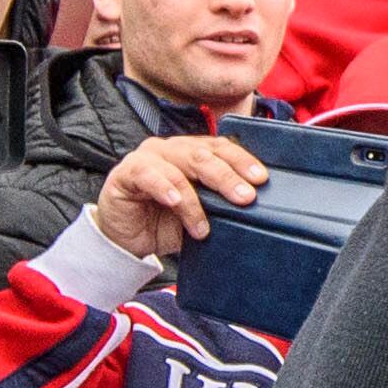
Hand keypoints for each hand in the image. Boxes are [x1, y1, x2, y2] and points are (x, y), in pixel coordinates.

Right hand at [93, 130, 265, 263]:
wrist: (131, 239)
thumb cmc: (168, 222)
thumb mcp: (202, 213)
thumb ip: (222, 203)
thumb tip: (253, 207)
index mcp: (194, 152)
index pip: (222, 148)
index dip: (242, 161)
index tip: (261, 179)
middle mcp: (172, 149)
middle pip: (204, 155)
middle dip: (228, 177)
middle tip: (245, 197)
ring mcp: (147, 157)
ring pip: (179, 167)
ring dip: (196, 198)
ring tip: (203, 226)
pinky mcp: (126, 173)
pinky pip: (147, 175)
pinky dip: (163, 188)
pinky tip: (174, 201)